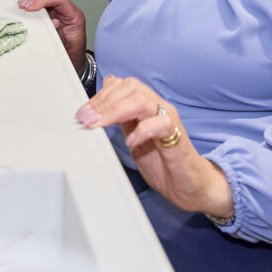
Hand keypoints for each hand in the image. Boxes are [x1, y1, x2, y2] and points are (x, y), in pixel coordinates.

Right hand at [18, 0, 86, 74]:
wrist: (73, 59)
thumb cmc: (71, 53)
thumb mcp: (67, 47)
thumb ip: (60, 35)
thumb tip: (53, 22)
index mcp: (73, 15)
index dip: (42, 0)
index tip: (29, 8)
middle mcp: (65, 7)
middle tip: (23, 4)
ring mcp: (56, 6)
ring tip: (21, 4)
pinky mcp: (47, 9)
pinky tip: (22, 3)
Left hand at [76, 75, 233, 218]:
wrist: (188, 185)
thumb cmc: (162, 163)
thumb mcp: (132, 139)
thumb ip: (120, 122)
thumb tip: (94, 112)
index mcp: (146, 107)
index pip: (122, 86)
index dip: (101, 95)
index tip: (83, 111)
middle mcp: (158, 108)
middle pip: (131, 87)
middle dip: (104, 101)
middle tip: (86, 118)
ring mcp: (169, 119)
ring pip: (142, 101)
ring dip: (115, 110)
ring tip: (99, 124)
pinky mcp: (177, 137)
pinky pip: (161, 123)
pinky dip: (142, 130)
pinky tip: (130, 142)